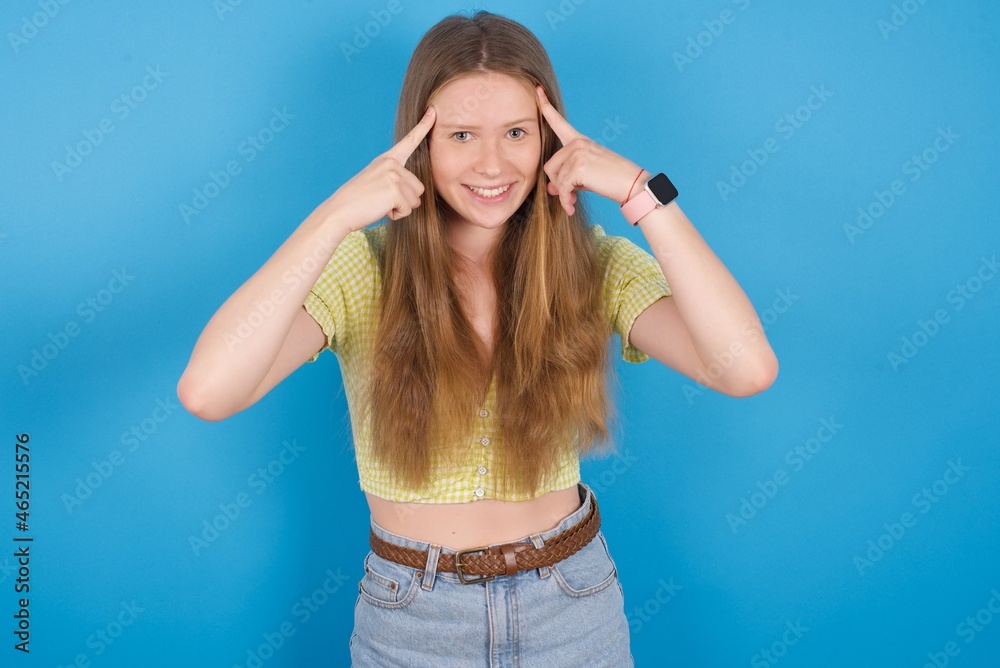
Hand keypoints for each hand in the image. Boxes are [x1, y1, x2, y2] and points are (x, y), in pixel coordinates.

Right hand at [328, 106, 436, 231]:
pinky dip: (397, 215)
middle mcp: (392, 163)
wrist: (339, 211)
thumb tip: (417, 197)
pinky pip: (408, 209)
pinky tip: (381, 210)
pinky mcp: (395, 190)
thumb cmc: (357, 202)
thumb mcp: (377, 182)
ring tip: (380, 204)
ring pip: (416, 200)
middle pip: (418, 187)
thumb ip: (396, 180)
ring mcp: (394, 175)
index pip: (409, 141)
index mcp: (387, 159)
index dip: (423, 126)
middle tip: (381, 200)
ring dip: (401, 208)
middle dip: (405, 200)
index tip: (433, 111)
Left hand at [536, 86, 644, 216]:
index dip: (545, 107)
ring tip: (572, 201)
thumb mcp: (585, 177)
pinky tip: (571, 207)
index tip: (537, 91)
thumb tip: (550, 190)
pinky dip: (565, 201)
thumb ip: (566, 178)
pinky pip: (562, 187)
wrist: (632, 185)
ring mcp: (578, 153)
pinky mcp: (579, 167)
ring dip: (563, 194)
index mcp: (579, 141)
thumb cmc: (611, 180)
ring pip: (555, 178)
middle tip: (569, 195)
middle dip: (557, 184)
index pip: (558, 122)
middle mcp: (577, 143)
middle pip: (550, 166)